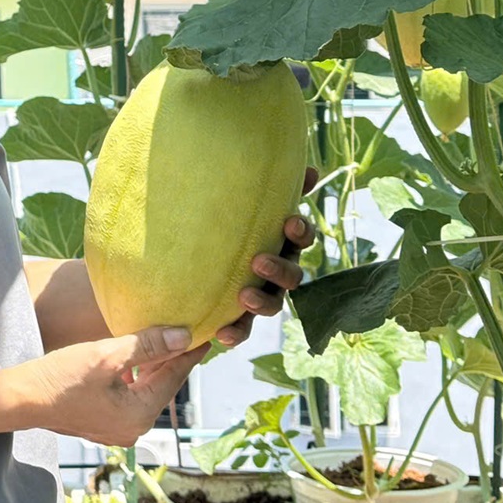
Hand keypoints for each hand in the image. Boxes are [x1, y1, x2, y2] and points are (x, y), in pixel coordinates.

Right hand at [18, 327, 208, 447]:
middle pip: (161, 386)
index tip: (206, 333)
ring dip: (153, 367)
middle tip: (188, 332)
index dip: (189, 353)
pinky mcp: (103, 423)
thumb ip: (147, 346)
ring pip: (145, 391)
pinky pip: (129, 397)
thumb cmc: (60, 377)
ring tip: (165, 340)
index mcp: (139, 415)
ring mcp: (118, 429)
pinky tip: (135, 359)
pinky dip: (135, 377)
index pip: (172, 378)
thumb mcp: (105, 355)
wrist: (20, 399)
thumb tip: (184, 336)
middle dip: (172, 359)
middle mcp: (134, 429)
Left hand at [210, 165, 318, 349]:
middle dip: (279, 270)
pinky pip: (243, 328)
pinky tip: (221, 334)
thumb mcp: (242, 200)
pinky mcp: (239, 316)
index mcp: (281, 241)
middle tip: (258, 261)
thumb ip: (270, 185)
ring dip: (262, 302)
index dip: (300, 231)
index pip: (301, 236)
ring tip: (243, 297)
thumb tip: (309, 168)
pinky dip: (236, 332)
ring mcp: (261, 294)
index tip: (288, 222)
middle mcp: (277, 270)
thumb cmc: (227, 220)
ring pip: (273, 304)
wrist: (192, 257)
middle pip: (292, 275)